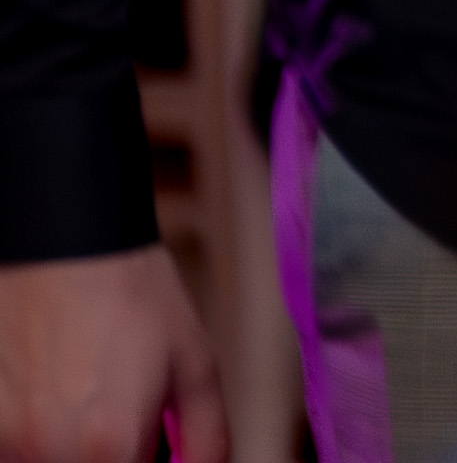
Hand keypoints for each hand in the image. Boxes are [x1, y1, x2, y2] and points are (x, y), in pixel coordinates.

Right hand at [0, 248, 216, 462]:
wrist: (66, 247)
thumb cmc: (133, 299)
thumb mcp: (196, 365)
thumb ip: (206, 438)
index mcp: (112, 446)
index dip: (149, 460)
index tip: (154, 444)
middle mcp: (50, 453)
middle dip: (119, 455)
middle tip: (126, 414)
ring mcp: (9, 440)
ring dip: (76, 449)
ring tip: (90, 394)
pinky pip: (18, 450)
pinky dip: (41, 436)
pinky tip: (58, 392)